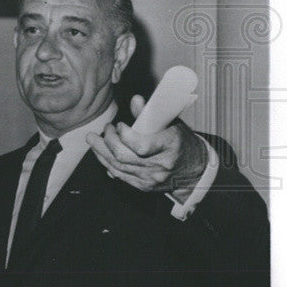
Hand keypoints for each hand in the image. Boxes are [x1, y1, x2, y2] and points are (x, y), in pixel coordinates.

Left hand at [86, 95, 207, 200]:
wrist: (194, 169)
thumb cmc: (181, 141)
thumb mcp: (171, 123)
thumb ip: (150, 114)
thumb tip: (135, 99)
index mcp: (170, 146)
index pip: (141, 146)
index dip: (125, 135)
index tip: (120, 125)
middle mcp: (160, 165)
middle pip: (124, 156)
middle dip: (107, 141)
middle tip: (104, 129)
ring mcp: (151, 178)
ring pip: (118, 166)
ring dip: (101, 151)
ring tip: (92, 139)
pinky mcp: (144, 186)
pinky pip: (120, 175)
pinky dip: (107, 163)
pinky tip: (100, 152)